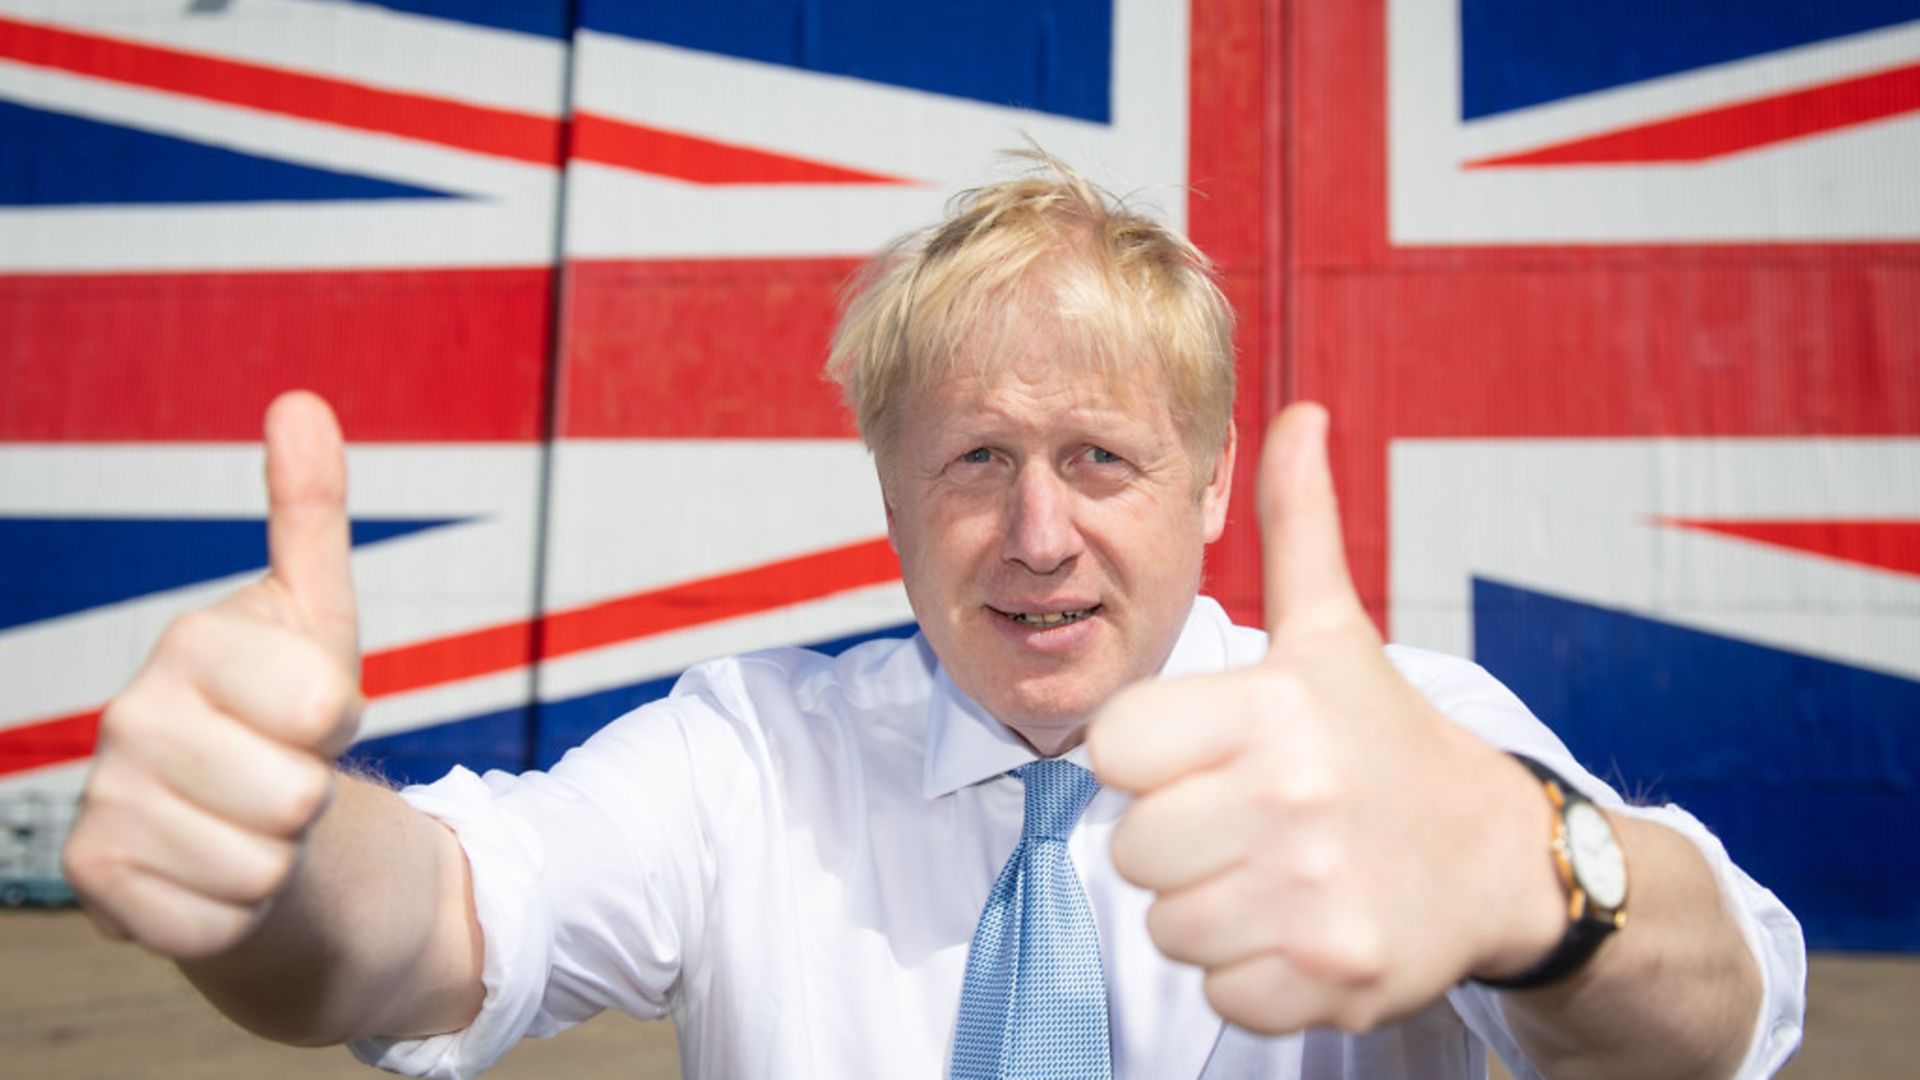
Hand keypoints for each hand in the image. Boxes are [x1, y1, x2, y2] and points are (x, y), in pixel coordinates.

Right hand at [63, 391, 364, 959]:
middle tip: (278, 776)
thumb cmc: (287, 716)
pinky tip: (211, 873)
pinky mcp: (94, 881)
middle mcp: (127, 715)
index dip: (341, 717)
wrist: (242, 821)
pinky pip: (222, 916)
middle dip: (313, 795)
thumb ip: (310, 512)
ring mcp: (104, 799)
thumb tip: (301, 400)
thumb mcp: (320, 617)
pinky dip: (239, 908)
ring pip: (266, 860)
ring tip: (247, 820)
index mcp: (191, 642)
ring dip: (279, 854)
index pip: (325, 702)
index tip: (310, 710)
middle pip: (300, 791)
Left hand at [1087, 403, 1561, 1032]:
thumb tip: (1296, 411)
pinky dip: (1250, 974)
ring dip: (1209, 909)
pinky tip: (1298, 926)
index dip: (1149, 757)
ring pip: (1167, 927)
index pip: (1110, 749)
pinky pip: (1220, 992)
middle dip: (1178, 839)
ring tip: (1274, 872)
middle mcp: (1294, 802)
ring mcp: (1318, 898)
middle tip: (1246, 820)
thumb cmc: (1388, 738)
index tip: (1206, 754)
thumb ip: (1296, 525)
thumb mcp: (1336, 631)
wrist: (1505, 856)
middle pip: (1132, 848)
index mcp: (1273, 709)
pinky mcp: (1336, 982)